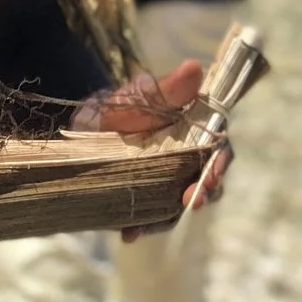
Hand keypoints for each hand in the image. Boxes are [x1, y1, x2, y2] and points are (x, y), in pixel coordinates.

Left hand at [74, 60, 232, 234]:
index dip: (221, 162)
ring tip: (154, 224)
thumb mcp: (136, 97)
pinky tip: (129, 233)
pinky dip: (142, 226)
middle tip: (191, 201)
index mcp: (194, 132)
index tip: (212, 174)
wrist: (80, 129)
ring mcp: (168, 182)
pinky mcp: (148, 200)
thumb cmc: (116, 108)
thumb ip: (165, 90)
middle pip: (208, 180)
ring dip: (172, 216)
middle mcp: (187, 160)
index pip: (219, 147)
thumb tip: (195, 67)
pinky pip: (153, 217)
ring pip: (181, 203)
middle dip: (203, 193)